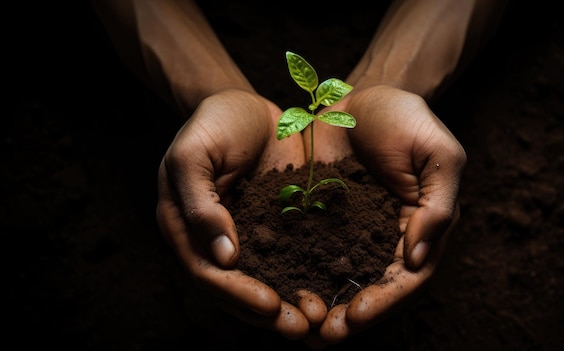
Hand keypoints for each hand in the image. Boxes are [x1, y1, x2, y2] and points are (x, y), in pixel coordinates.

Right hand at [155, 89, 311, 339]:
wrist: (248, 106)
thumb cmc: (215, 122)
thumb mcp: (195, 152)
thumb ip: (200, 202)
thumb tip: (222, 258)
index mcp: (183, 225)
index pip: (204, 271)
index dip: (235, 292)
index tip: (270, 304)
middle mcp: (209, 239)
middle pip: (232, 288)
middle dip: (264, 311)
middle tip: (299, 327)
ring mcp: (241, 237)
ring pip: (259, 282)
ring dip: (285, 305)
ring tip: (315, 322)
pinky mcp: (270, 229)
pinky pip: (284, 261)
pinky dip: (300, 280)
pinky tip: (325, 294)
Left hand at [303, 85, 465, 346]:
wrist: (357, 95)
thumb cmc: (405, 119)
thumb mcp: (438, 154)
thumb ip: (437, 205)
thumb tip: (416, 260)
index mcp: (418, 228)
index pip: (408, 277)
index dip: (385, 300)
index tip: (358, 316)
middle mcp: (384, 238)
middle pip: (371, 288)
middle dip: (349, 316)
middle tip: (323, 335)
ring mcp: (350, 231)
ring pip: (338, 278)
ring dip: (322, 305)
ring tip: (299, 326)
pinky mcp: (318, 218)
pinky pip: (308, 252)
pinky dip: (297, 275)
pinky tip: (278, 290)